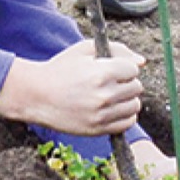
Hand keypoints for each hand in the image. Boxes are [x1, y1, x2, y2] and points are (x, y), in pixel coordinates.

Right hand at [0, 39, 143, 136]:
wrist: (37, 95)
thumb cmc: (60, 69)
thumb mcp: (84, 50)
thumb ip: (116, 50)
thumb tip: (142, 62)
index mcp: (101, 72)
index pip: (133, 69)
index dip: (124, 66)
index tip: (113, 68)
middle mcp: (104, 95)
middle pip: (136, 87)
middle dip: (127, 81)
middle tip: (111, 81)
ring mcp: (101, 115)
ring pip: (134, 105)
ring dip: (127, 98)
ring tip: (111, 94)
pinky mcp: (98, 129)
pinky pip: (127, 123)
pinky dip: (124, 115)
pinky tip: (111, 108)